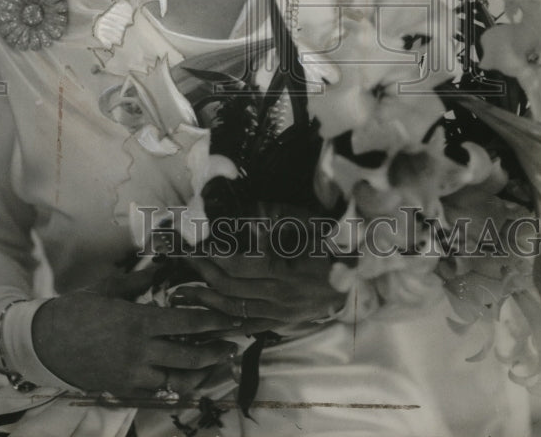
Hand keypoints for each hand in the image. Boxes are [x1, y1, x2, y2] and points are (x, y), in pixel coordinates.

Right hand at [31, 267, 241, 398]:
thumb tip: (161, 269)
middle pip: (191, 356)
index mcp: (139, 322)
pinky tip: (187, 376)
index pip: (188, 323)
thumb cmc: (78, 309)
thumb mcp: (110, 289)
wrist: (46, 342)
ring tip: (217, 365)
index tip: (231, 319)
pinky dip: (177, 385)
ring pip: (179, 381)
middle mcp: (140, 351)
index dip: (214, 322)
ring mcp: (133, 374)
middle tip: (233, 344)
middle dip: (217, 351)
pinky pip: (159, 391)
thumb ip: (139, 282)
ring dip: (202, 373)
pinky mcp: (124, 388)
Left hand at [175, 229, 343, 330]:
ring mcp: (280, 314)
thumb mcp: (302, 221)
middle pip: (229, 288)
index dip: (213, 253)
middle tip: (181, 258)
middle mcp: (279, 298)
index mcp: (285, 272)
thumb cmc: (332, 241)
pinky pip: (247, 327)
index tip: (195, 240)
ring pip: (233, 310)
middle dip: (201, 272)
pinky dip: (223, 322)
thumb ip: (268, 216)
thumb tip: (235, 214)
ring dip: (203, 300)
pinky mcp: (282, 322)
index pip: (237, 265)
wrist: (360, 274)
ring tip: (179, 292)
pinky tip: (204, 318)